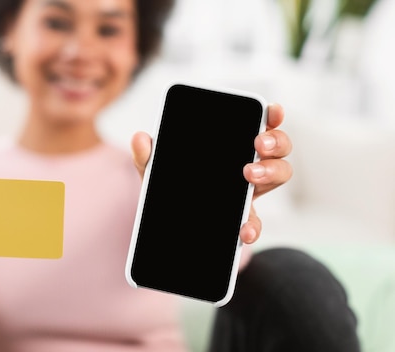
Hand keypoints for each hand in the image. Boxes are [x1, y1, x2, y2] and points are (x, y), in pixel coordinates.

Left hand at [130, 103, 291, 244]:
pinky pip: (256, 222)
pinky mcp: (243, 218)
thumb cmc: (171, 185)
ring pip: (278, 175)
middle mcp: (248, 164)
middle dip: (275, 141)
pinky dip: (253, 226)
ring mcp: (249, 192)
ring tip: (250, 175)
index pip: (259, 123)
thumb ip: (147, 154)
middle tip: (258, 143)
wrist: (169, 223)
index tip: (273, 110)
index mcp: (232, 146)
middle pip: (278, 147)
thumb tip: (140, 138)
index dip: (272, 115)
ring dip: (271, 171)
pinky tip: (243, 230)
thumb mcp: (156, 168)